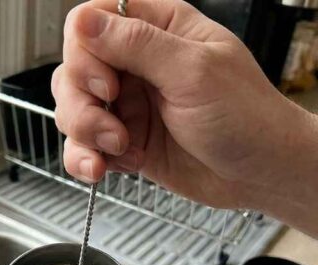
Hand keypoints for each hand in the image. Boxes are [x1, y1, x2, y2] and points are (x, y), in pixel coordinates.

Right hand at [54, 0, 317, 235]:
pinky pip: (80, 144)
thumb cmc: (247, 118)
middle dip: (83, 103)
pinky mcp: (121, 139)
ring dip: (85, 134)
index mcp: (160, 29)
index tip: (107, 82)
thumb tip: (85, 22)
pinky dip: (85, 158)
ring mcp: (127, 103)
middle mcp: (137, 63)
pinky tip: (105, 168)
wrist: (261, 175)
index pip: (93, 20)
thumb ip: (137, 45)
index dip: (86, 50)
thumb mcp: (193, 72)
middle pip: (73, 68)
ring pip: (71, 107)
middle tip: (113, 127)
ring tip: (119, 150)